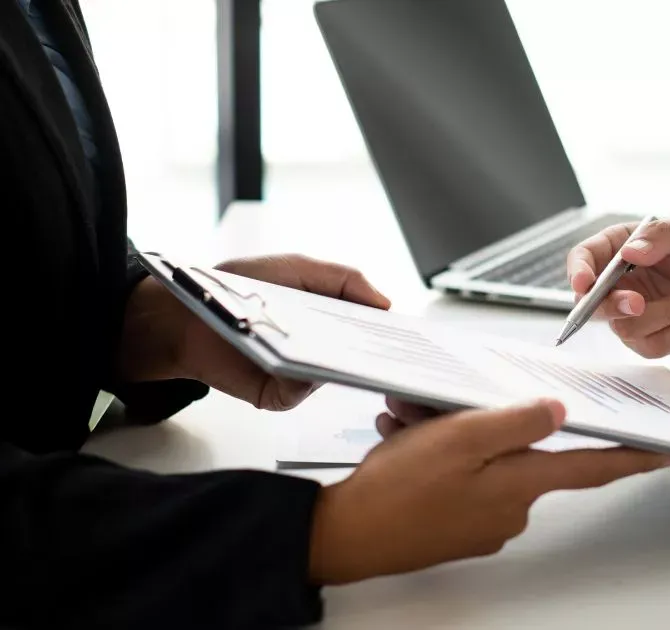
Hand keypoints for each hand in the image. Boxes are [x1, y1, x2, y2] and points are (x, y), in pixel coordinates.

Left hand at [119, 254, 390, 409]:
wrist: (185, 312)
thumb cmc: (237, 287)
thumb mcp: (297, 268)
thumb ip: (344, 279)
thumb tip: (386, 303)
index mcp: (328, 320)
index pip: (370, 331)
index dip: (389, 333)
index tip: (408, 333)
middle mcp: (319, 351)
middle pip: (359, 359)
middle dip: (376, 354)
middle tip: (393, 349)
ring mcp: (299, 375)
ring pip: (333, 377)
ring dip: (340, 363)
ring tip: (349, 348)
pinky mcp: (275, 395)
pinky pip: (300, 392)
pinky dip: (304, 377)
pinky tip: (304, 359)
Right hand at [308, 399, 669, 583]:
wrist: (344, 537)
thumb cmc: (397, 491)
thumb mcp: (461, 437)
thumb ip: (516, 422)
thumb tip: (557, 412)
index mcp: (519, 483)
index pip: (590, 468)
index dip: (628, 458)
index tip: (660, 453)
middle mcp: (509, 509)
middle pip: (518, 452)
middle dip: (483, 422)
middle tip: (436, 410)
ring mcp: (482, 522)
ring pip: (482, 460)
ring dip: (449, 436)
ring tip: (407, 427)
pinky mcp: (457, 528)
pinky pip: (459, 479)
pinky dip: (435, 456)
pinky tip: (405, 444)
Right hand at [566, 216, 669, 357]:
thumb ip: (661, 235)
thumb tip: (631, 252)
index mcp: (619, 248)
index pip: (583, 258)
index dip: (577, 271)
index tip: (584, 283)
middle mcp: (618, 282)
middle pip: (592, 303)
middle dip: (613, 306)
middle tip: (639, 303)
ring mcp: (631, 313)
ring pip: (626, 328)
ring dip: (666, 314)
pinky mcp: (650, 337)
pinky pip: (652, 346)